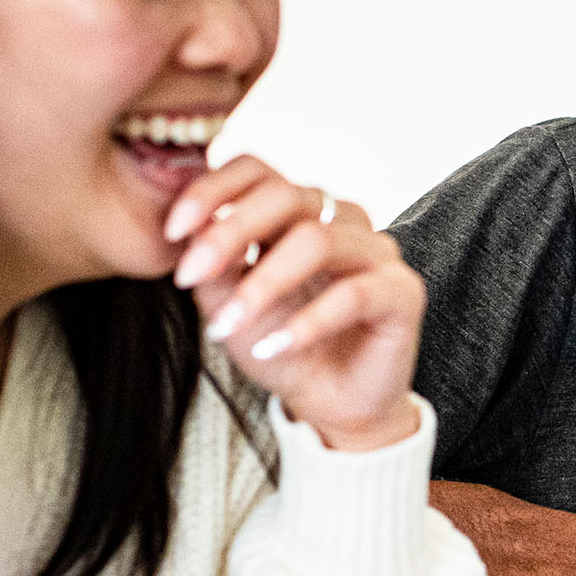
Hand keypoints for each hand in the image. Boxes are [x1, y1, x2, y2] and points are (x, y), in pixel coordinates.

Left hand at [166, 155, 423, 451]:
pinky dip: (307, 322)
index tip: (172, 231)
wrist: (329, 404)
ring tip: (227, 327)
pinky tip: (275, 348)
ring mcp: (376, 252)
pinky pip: (354, 293)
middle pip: (286, 195)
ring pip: (317, 240)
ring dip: (262, 284)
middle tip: (189, 276)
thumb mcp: (227, 306)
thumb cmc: (279, 346)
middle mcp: (342, 220)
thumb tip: (186, 235)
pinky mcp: (403, 292)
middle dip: (229, 233)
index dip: (212, 190)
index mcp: (299, 211)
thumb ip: (211, 267)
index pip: (258, 170)